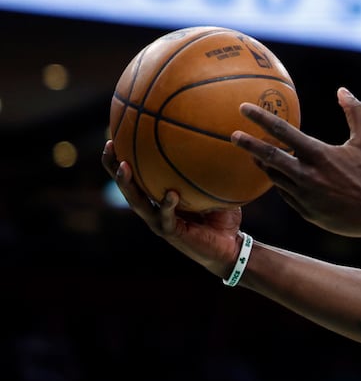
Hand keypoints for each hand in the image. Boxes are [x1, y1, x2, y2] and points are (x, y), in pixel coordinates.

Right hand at [101, 140, 243, 276]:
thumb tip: (218, 139)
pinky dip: (166, 205)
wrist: (229, 246)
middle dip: (114, 166)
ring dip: (128, 185)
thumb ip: (210, 168)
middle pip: (126, 186)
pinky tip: (170, 194)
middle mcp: (153, 208)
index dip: (123, 157)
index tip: (116, 134)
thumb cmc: (222, 215)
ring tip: (124, 167)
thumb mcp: (214, 187)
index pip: (136, 175)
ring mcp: (159, 221)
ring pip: (137, 202)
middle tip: (110, 146)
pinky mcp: (171, 233)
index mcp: (158, 196)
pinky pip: (165, 218)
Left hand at [232, 87, 360, 237]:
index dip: (261, 119)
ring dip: (264, 164)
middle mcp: (307, 176)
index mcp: (319, 155)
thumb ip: (355, 113)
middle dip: (248, 145)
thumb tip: (343, 90)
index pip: (283, 133)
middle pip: (269, 157)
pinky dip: (282, 183)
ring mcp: (304, 196)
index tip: (243, 109)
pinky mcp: (306, 212)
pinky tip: (282, 177)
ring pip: (275, 178)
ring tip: (257, 155)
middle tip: (233, 136)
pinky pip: (286, 195)